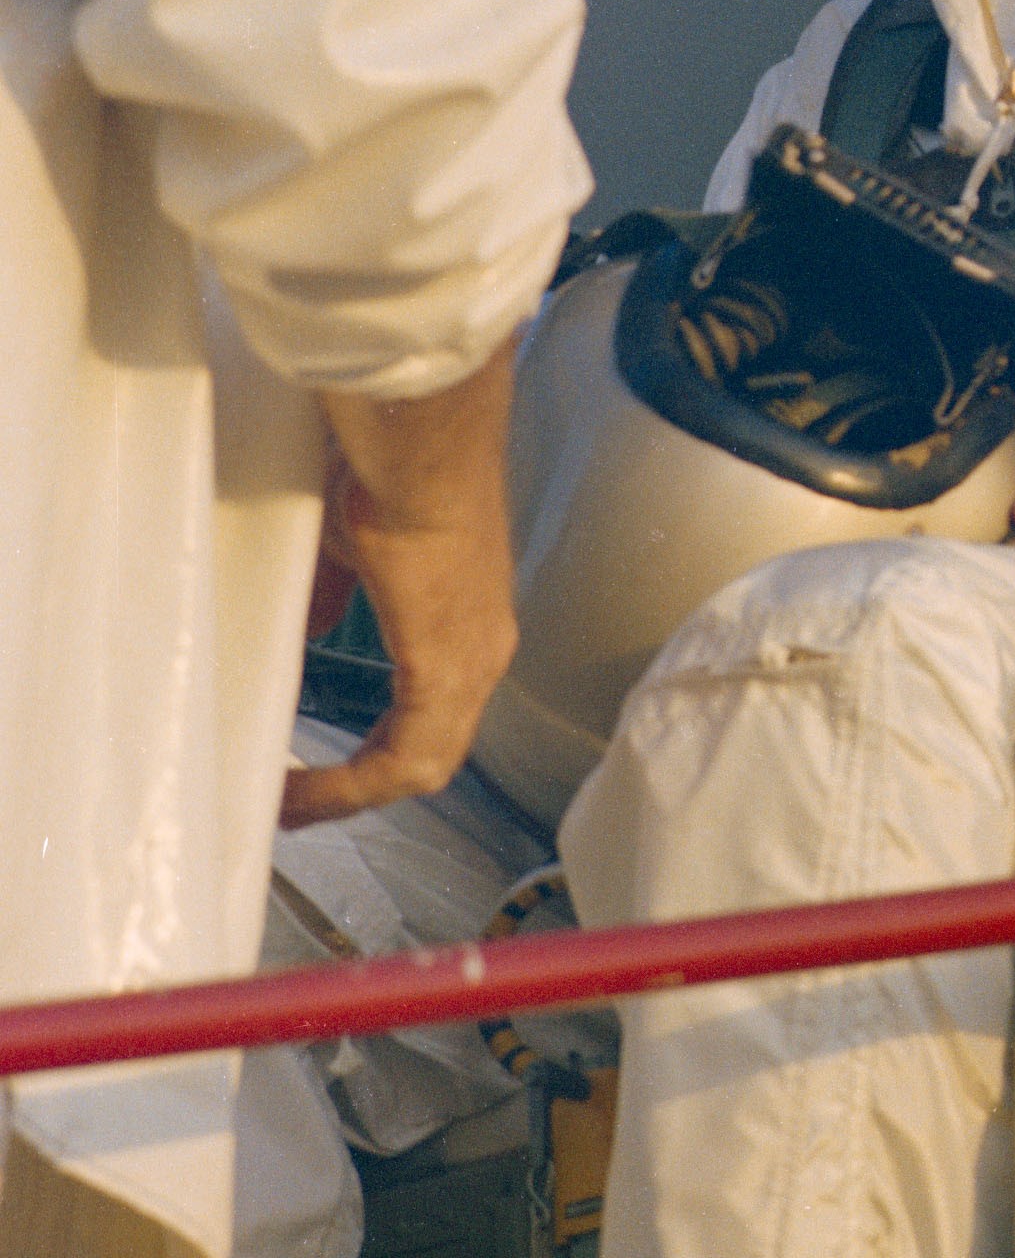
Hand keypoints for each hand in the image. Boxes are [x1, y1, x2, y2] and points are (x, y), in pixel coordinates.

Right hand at [284, 345, 521, 826]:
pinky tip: (301, 793)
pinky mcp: (448, 667)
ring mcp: (474, 661)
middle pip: (428, 752)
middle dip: (357, 786)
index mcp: (467, 620)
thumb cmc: (390, 475)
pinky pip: (405, 758)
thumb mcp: (350, 548)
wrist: (420, 448)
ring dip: (349, 794)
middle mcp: (484, 648)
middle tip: (295, 807)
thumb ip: (331, 594)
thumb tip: (306, 623)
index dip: (373, 754)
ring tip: (287, 808)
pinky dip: (349, 784)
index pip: (431, 714)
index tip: (316, 776)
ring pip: (421, 764)